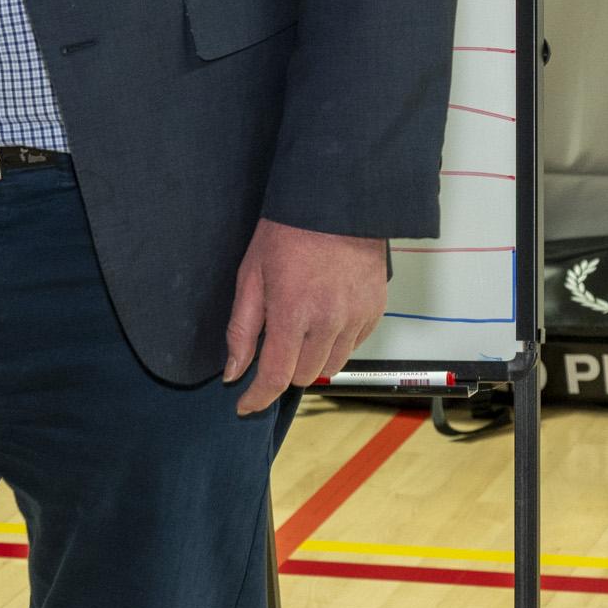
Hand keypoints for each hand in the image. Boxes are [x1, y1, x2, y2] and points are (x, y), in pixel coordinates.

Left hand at [221, 221, 388, 415]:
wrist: (336, 203)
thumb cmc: (288, 232)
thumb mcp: (252, 275)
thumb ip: (242, 328)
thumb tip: (233, 371)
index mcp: (293, 313)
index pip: (275, 376)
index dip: (257, 397)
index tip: (245, 405)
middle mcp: (328, 321)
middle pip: (303, 375)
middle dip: (283, 370)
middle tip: (273, 343)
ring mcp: (356, 318)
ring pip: (330, 366)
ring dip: (310, 359)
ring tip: (300, 329)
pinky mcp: (374, 312)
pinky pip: (352, 346)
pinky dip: (335, 343)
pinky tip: (323, 318)